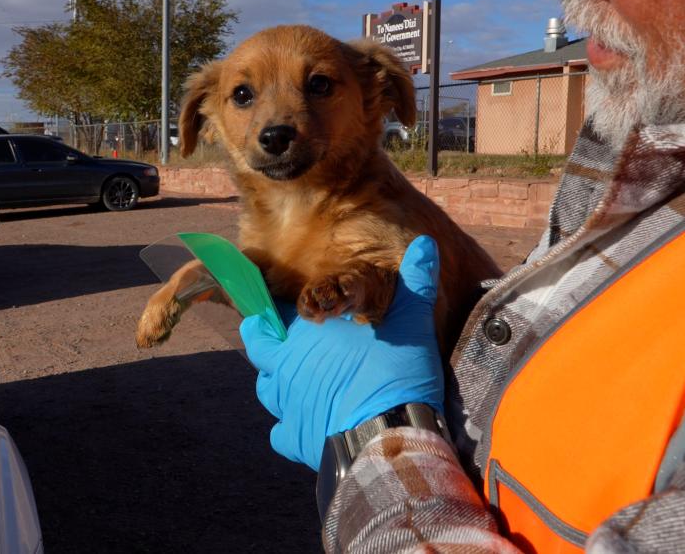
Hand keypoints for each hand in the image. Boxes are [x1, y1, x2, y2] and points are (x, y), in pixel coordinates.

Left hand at [240, 235, 443, 469]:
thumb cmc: (392, 374)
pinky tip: (311, 425)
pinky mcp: (296, 440)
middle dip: (267, 344)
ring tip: (304, 384)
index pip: (270, 315)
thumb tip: (425, 244)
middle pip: (258, 351)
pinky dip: (291, 430)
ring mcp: (287, 407)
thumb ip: (415, 282)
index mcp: (303, 337)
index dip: (275, 312)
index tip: (285, 311)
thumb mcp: (411, 322)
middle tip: (288, 343)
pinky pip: (281, 435)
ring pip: (267, 392)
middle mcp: (285, 369)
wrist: (389, 437)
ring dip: (280, 385)